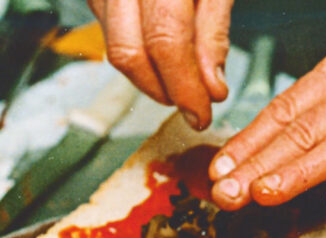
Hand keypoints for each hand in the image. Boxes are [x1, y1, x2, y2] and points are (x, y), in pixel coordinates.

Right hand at [87, 0, 233, 128]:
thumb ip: (214, 34)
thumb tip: (211, 89)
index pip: (165, 43)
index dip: (184, 87)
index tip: (201, 115)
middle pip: (129, 53)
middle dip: (162, 90)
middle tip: (192, 105)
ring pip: (115, 50)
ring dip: (150, 78)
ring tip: (182, 80)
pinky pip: (111, 36)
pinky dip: (139, 57)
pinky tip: (163, 59)